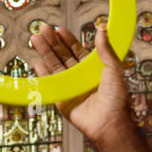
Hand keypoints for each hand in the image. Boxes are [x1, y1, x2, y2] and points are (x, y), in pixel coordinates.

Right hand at [30, 22, 132, 145]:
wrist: (110, 122)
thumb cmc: (116, 98)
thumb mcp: (114, 68)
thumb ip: (105, 49)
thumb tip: (102, 29)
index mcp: (92, 68)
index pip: (76, 50)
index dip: (67, 40)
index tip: (59, 29)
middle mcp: (80, 76)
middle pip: (62, 55)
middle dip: (52, 42)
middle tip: (43, 29)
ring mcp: (70, 87)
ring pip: (54, 66)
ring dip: (45, 52)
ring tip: (35, 39)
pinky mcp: (61, 99)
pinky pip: (50, 84)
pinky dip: (42, 74)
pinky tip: (36, 62)